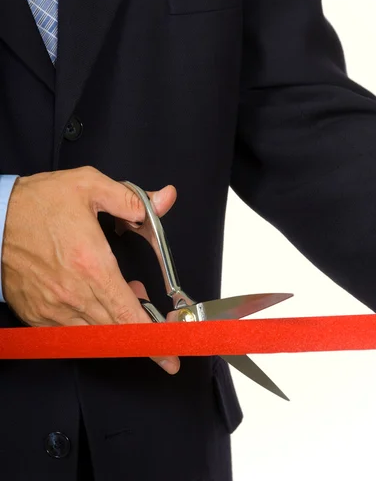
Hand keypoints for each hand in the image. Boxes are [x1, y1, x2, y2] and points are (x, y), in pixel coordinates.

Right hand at [2, 166, 179, 373]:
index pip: (130, 314)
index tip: (171, 356)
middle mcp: (73, 294)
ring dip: (116, 320)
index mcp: (92, 265)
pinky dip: (90, 322)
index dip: (155, 338)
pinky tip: (94, 298)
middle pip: (117, 330)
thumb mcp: (89, 186)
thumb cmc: (38, 203)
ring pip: (96, 333)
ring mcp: (52, 309)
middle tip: (154, 313)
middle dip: (142, 330)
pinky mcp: (36, 315)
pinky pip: (71, 332)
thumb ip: (131, 199)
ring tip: (121, 292)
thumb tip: (166, 198)